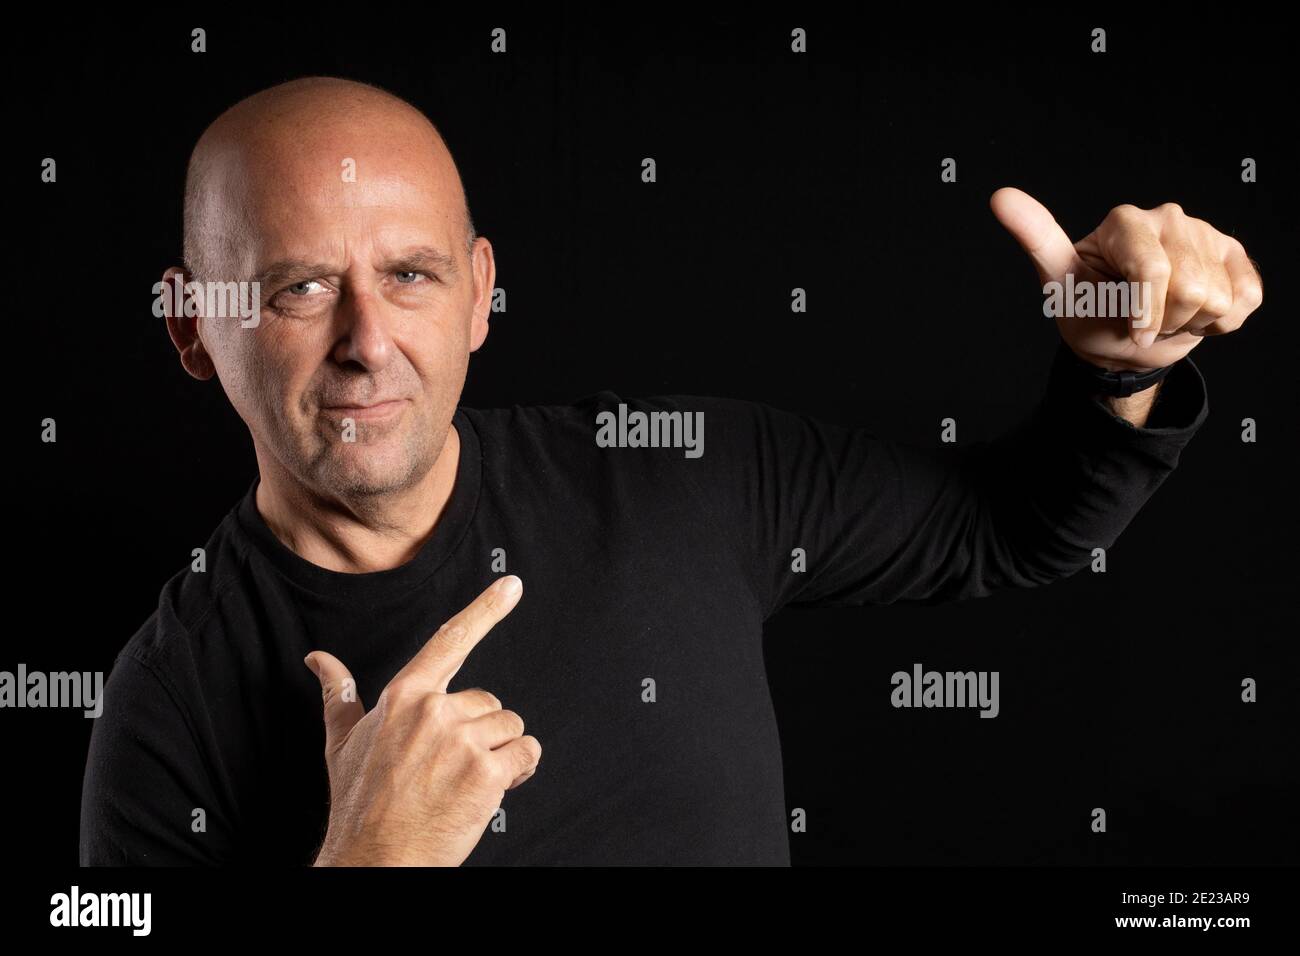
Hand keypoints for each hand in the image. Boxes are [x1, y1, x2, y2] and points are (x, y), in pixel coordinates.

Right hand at [304, 575, 540, 865]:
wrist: (375, 859)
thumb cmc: (359, 805)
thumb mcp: (341, 742)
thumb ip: (338, 694)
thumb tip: (319, 660)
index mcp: (403, 697)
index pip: (449, 642)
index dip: (484, 609)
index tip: (510, 586)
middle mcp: (433, 712)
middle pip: (488, 703)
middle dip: (479, 734)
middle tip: (450, 768)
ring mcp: (460, 741)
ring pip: (510, 729)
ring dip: (499, 755)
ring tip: (464, 782)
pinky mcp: (485, 772)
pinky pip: (525, 754)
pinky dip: (518, 772)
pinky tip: (489, 790)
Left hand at [991, 187, 1262, 370]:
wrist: (1124, 341)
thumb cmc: (1089, 310)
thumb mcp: (1057, 282)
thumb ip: (1036, 238)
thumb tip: (1000, 196)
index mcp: (1125, 221)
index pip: (1153, 272)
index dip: (1144, 313)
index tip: (1128, 327)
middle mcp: (1168, 218)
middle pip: (1189, 289)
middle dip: (1163, 320)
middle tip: (1140, 319)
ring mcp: (1205, 235)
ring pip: (1217, 298)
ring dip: (1189, 322)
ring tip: (1164, 314)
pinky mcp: (1235, 256)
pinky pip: (1244, 299)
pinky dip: (1220, 320)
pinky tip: (1194, 311)